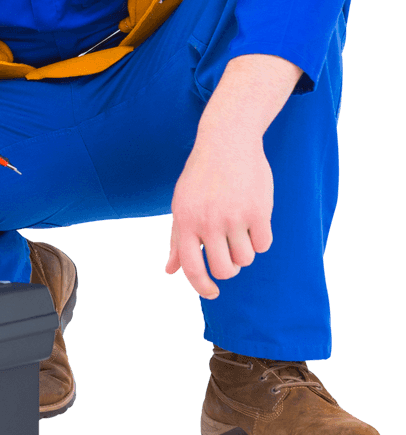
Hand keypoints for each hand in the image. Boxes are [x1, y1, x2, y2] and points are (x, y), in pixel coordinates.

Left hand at [164, 135, 273, 298]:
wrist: (227, 140)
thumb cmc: (201, 176)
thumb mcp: (182, 204)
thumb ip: (177, 239)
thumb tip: (170, 271)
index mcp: (185, 221)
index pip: (192, 268)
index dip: (202, 287)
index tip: (212, 293)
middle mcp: (208, 221)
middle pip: (225, 270)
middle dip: (230, 268)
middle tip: (230, 252)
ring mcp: (234, 217)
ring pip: (246, 259)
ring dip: (246, 251)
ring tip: (241, 229)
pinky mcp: (258, 211)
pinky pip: (264, 244)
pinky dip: (261, 238)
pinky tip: (255, 219)